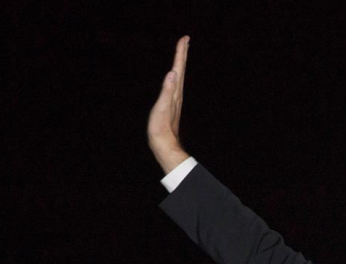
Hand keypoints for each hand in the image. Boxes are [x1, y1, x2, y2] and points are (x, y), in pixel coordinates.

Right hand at [148, 36, 190, 173]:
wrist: (164, 143)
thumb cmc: (160, 127)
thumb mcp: (162, 108)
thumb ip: (167, 90)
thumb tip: (172, 73)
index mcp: (175, 92)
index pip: (178, 68)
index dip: (180, 53)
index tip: (184, 38)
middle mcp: (177, 93)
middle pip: (181, 70)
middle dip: (182, 54)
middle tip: (185, 40)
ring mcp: (175, 99)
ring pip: (179, 76)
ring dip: (180, 63)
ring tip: (181, 53)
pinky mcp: (171, 104)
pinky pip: (174, 84)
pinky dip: (175, 76)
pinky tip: (174, 77)